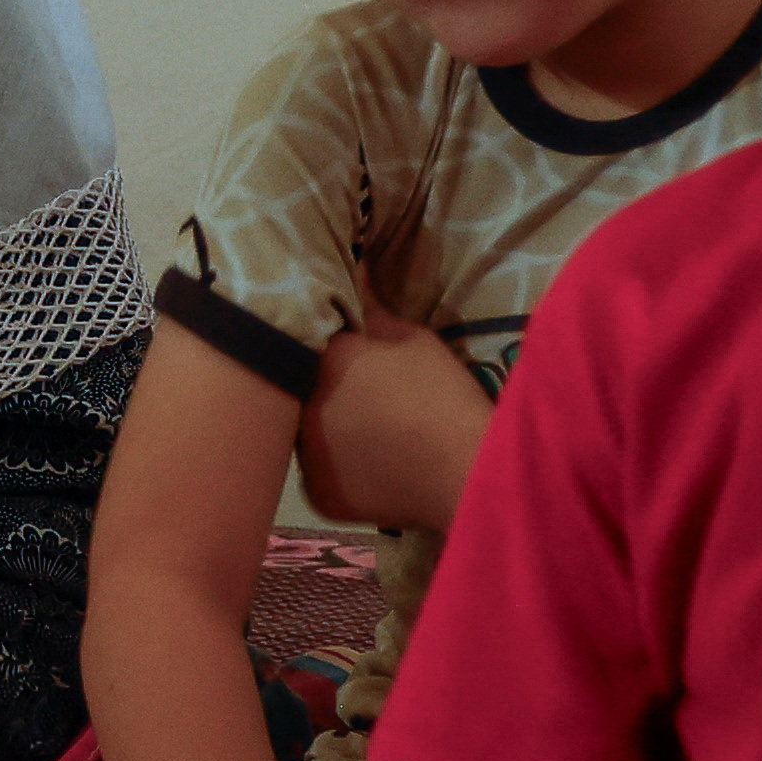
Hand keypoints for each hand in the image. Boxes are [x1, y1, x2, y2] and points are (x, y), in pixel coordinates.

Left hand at [295, 279, 490, 532]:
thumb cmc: (440, 394)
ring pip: (303, 434)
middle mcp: (297, 408)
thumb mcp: (410, 338)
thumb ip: (370, 306)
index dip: (319, 344)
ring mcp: (304, 459)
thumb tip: (354, 264)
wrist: (465, 469)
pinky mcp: (319, 496)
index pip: (301, 341)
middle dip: (316, 384)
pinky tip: (366, 459)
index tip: (340, 347)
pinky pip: (321, 474)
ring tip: (360, 424)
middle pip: (296, 389)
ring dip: (322, 425)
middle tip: (352, 388)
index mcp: (318, 361)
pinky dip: (338, 466)